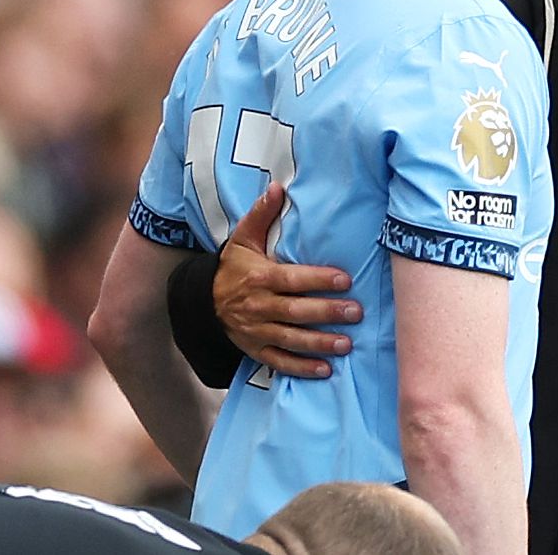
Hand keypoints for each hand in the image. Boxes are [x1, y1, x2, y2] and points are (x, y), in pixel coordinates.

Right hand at [216, 182, 360, 378]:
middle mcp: (258, 306)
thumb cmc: (233, 266)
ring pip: (291, 339)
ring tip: (346, 344)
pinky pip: (279, 362)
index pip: (292, 279)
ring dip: (319, 343)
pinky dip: (301, 368)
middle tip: (355, 313)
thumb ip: (261, 214)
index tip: (345, 280)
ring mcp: (257, 331)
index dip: (318, 280)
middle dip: (326, 312)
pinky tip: (325, 370)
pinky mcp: (256, 350)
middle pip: (296, 311)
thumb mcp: (243, 238)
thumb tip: (277, 187)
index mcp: (259, 277)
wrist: (202, 301)